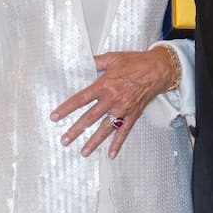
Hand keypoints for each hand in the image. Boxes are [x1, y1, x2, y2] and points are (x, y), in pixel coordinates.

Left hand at [51, 48, 175, 157]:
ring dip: (94, 141)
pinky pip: (124, 131)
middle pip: (90, 117)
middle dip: (76, 130)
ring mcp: (123, 109)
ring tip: (83, 152)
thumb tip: (80, 64)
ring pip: (105, 128)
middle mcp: (112, 99)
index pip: (81, 98)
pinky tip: (111, 154)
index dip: (67, 108)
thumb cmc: (135, 62)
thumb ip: (95, 62)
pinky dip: (118, 143)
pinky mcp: (133, 114)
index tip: (55, 116)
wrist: (158, 69)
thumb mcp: (112, 58)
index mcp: (105, 84)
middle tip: (64, 140)